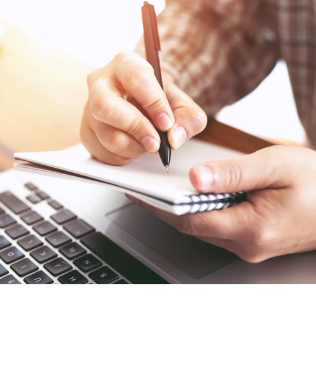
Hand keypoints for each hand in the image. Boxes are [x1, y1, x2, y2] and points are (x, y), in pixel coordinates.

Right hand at [80, 51, 206, 165]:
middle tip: (156, 142)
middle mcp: (100, 82)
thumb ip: (188, 118)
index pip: (136, 78)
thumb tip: (174, 137)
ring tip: (149, 143)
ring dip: (135, 147)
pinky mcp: (86, 130)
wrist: (140, 103)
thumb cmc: (157, 99)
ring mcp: (89, 108)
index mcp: (125, 64)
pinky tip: (134, 145)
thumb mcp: (181, 103)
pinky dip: (126, 155)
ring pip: (108, 135)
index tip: (166, 123)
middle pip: (106, 106)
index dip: (154, 102)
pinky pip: (105, 151)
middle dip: (136, 128)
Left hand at [130, 145, 315, 262]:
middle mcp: (248, 245)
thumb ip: (232, 173)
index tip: (138, 192)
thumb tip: (195, 178)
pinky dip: (200, 211)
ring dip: (181, 209)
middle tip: (142, 187)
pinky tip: (192, 194)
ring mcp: (251, 246)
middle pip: (192, 226)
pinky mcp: (254, 240)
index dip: (159, 207)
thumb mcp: (274, 166)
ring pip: (204, 228)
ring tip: (159, 187)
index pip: (189, 221)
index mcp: (251, 228)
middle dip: (165, 207)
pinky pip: (217, 227)